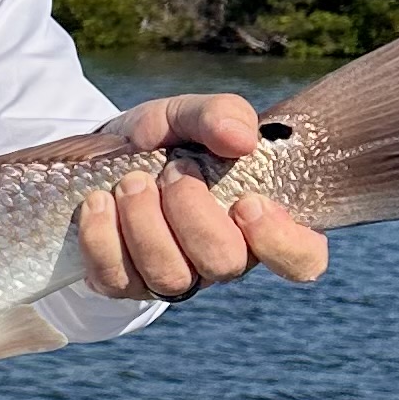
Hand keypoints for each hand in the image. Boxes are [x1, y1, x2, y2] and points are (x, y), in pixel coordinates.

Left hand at [76, 91, 329, 299]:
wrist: (96, 157)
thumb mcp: (191, 115)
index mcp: (257, 222)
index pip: (302, 260)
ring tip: (131, 181)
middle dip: (193, 213)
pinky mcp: (123, 284)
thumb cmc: (163, 141)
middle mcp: (220, 258)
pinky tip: (98, 202)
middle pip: (224, 264)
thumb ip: (221, 115)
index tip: (247, 201)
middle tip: (173, 170)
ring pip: (169, 277)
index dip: (282, 241)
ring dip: (145, 223)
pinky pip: (116, 280)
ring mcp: (172, 277)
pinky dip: (103, 237)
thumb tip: (241, 140)